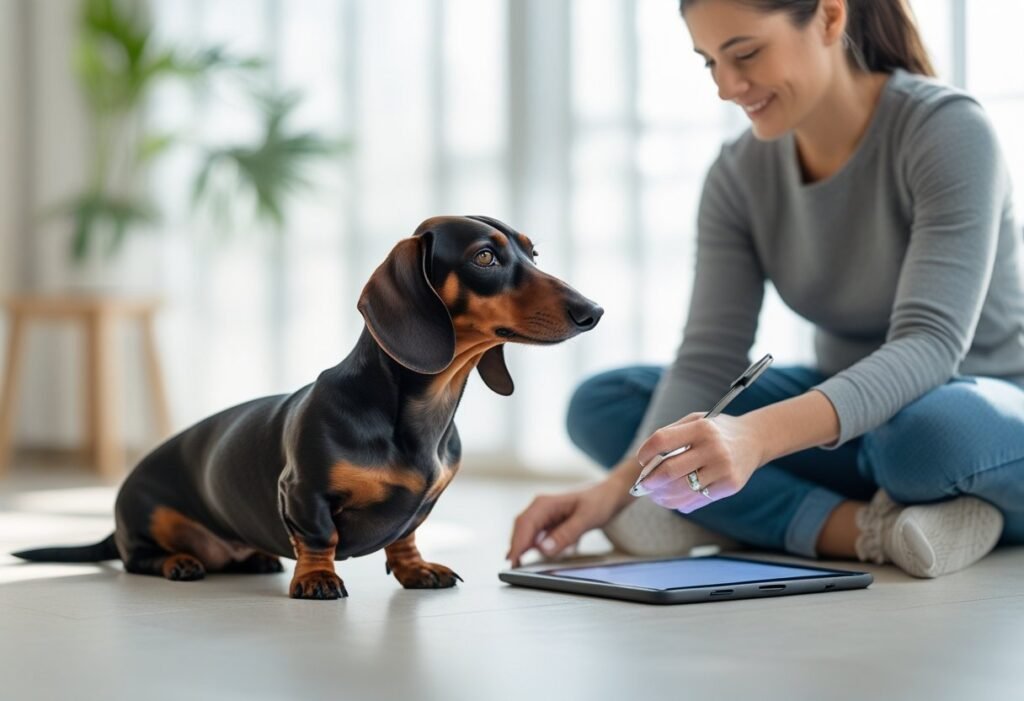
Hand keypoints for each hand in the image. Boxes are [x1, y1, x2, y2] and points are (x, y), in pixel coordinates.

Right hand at [506, 479, 627, 566]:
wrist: (610, 494)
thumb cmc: (600, 501)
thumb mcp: (586, 519)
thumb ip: (565, 534)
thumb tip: (544, 549)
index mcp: (545, 503)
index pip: (525, 525)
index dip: (517, 544)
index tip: (513, 560)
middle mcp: (541, 508)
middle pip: (522, 530)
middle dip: (516, 548)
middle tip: (513, 568)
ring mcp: (544, 515)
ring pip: (527, 533)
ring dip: (522, 548)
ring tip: (519, 565)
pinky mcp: (550, 522)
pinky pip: (536, 535)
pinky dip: (532, 546)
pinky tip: (531, 556)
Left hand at [635, 412, 763, 513]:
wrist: (754, 440)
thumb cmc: (716, 431)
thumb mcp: (696, 421)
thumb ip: (671, 435)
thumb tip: (646, 462)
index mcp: (701, 428)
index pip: (662, 440)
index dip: (646, 452)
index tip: (642, 460)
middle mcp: (713, 449)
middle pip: (669, 471)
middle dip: (649, 481)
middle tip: (641, 485)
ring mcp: (723, 470)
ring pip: (681, 491)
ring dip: (661, 496)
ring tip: (654, 495)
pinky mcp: (730, 486)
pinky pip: (696, 501)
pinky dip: (678, 503)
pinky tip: (672, 499)